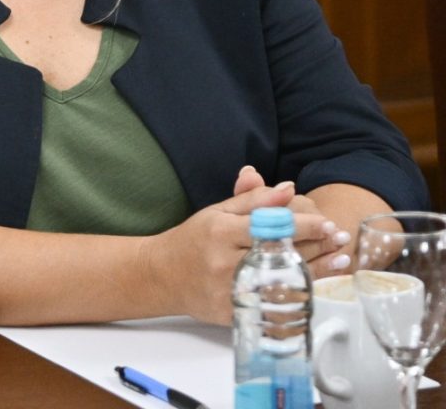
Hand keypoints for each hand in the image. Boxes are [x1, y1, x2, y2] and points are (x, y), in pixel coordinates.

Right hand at [149, 180, 329, 324]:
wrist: (162, 275)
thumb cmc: (194, 239)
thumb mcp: (218, 211)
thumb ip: (254, 200)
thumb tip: (288, 189)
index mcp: (221, 231)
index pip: (270, 227)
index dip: (303, 225)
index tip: (326, 222)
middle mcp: (225, 262)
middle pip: (280, 255)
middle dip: (317, 247)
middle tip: (340, 240)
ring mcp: (230, 291)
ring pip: (281, 283)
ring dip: (316, 273)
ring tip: (340, 261)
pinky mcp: (233, 314)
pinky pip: (272, 307)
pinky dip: (296, 296)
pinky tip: (315, 287)